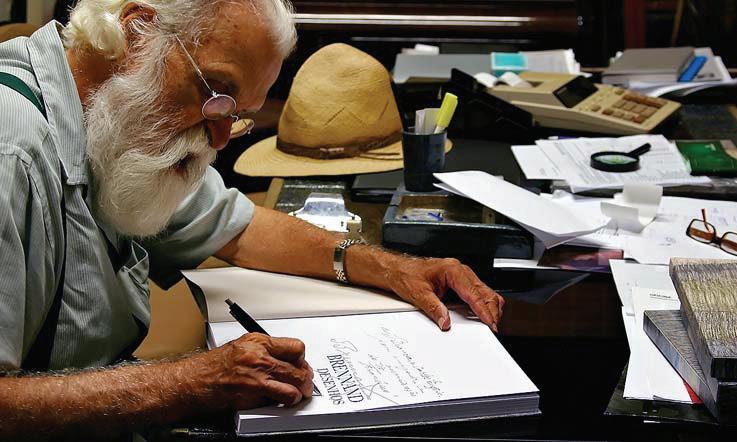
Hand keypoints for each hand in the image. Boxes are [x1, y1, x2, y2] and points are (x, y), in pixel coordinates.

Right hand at [188, 333, 313, 409]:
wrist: (195, 380)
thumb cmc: (214, 366)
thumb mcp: (242, 347)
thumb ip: (265, 350)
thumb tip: (285, 360)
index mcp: (258, 341)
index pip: (295, 347)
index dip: (302, 359)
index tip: (301, 365)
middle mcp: (259, 355)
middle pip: (298, 366)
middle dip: (305, 377)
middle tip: (306, 383)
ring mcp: (258, 373)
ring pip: (294, 382)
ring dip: (300, 390)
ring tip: (298, 393)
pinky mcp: (254, 391)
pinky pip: (281, 396)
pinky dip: (287, 400)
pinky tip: (285, 400)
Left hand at [386, 257, 503, 331]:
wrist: (397, 269)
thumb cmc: (406, 275)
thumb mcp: (418, 294)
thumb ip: (434, 309)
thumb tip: (446, 322)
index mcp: (452, 270)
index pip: (474, 293)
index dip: (484, 310)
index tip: (490, 322)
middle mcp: (459, 270)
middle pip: (485, 291)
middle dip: (491, 309)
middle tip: (492, 326)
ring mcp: (461, 275)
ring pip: (484, 291)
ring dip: (489, 306)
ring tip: (489, 322)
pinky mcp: (459, 280)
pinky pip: (477, 291)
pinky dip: (482, 303)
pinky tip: (480, 314)